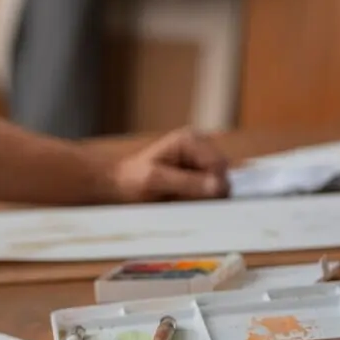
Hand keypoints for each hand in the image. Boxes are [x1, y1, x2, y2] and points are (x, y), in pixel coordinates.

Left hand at [109, 127, 229, 202]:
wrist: (118, 185)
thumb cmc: (131, 180)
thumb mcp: (155, 181)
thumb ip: (187, 183)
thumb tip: (218, 186)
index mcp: (190, 140)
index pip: (218, 165)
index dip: (211, 185)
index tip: (191, 199)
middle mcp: (200, 145)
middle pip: (222, 174)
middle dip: (205, 191)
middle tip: (177, 198)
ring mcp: (201, 159)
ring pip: (218, 184)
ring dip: (201, 196)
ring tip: (174, 197)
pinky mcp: (199, 172)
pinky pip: (209, 190)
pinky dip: (197, 198)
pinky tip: (178, 198)